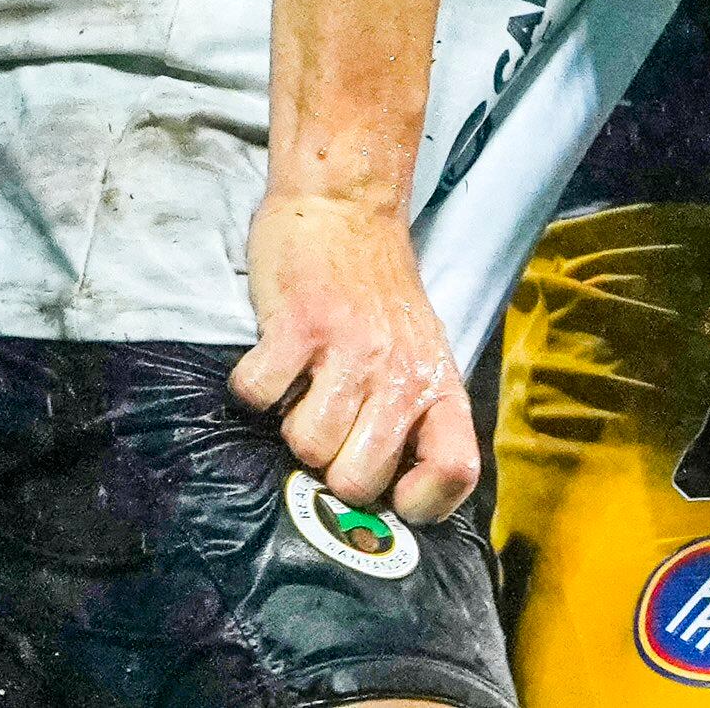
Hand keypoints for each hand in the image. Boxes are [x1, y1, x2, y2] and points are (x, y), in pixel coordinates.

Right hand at [231, 192, 480, 525]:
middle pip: (359, 480)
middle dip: (331, 468)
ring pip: (308, 446)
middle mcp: (400, 372)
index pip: (455, 472)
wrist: (348, 207)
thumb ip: (410, 417)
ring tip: (303, 385)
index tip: (392, 492)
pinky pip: (259, 396)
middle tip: (329, 423)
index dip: (421, 502)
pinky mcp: (299, 325)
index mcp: (437, 384)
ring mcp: (350, 348)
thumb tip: (384, 496)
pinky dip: (253, 388)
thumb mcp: (417, 354)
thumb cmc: (378, 293)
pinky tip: (273, 360)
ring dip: (290, 425)